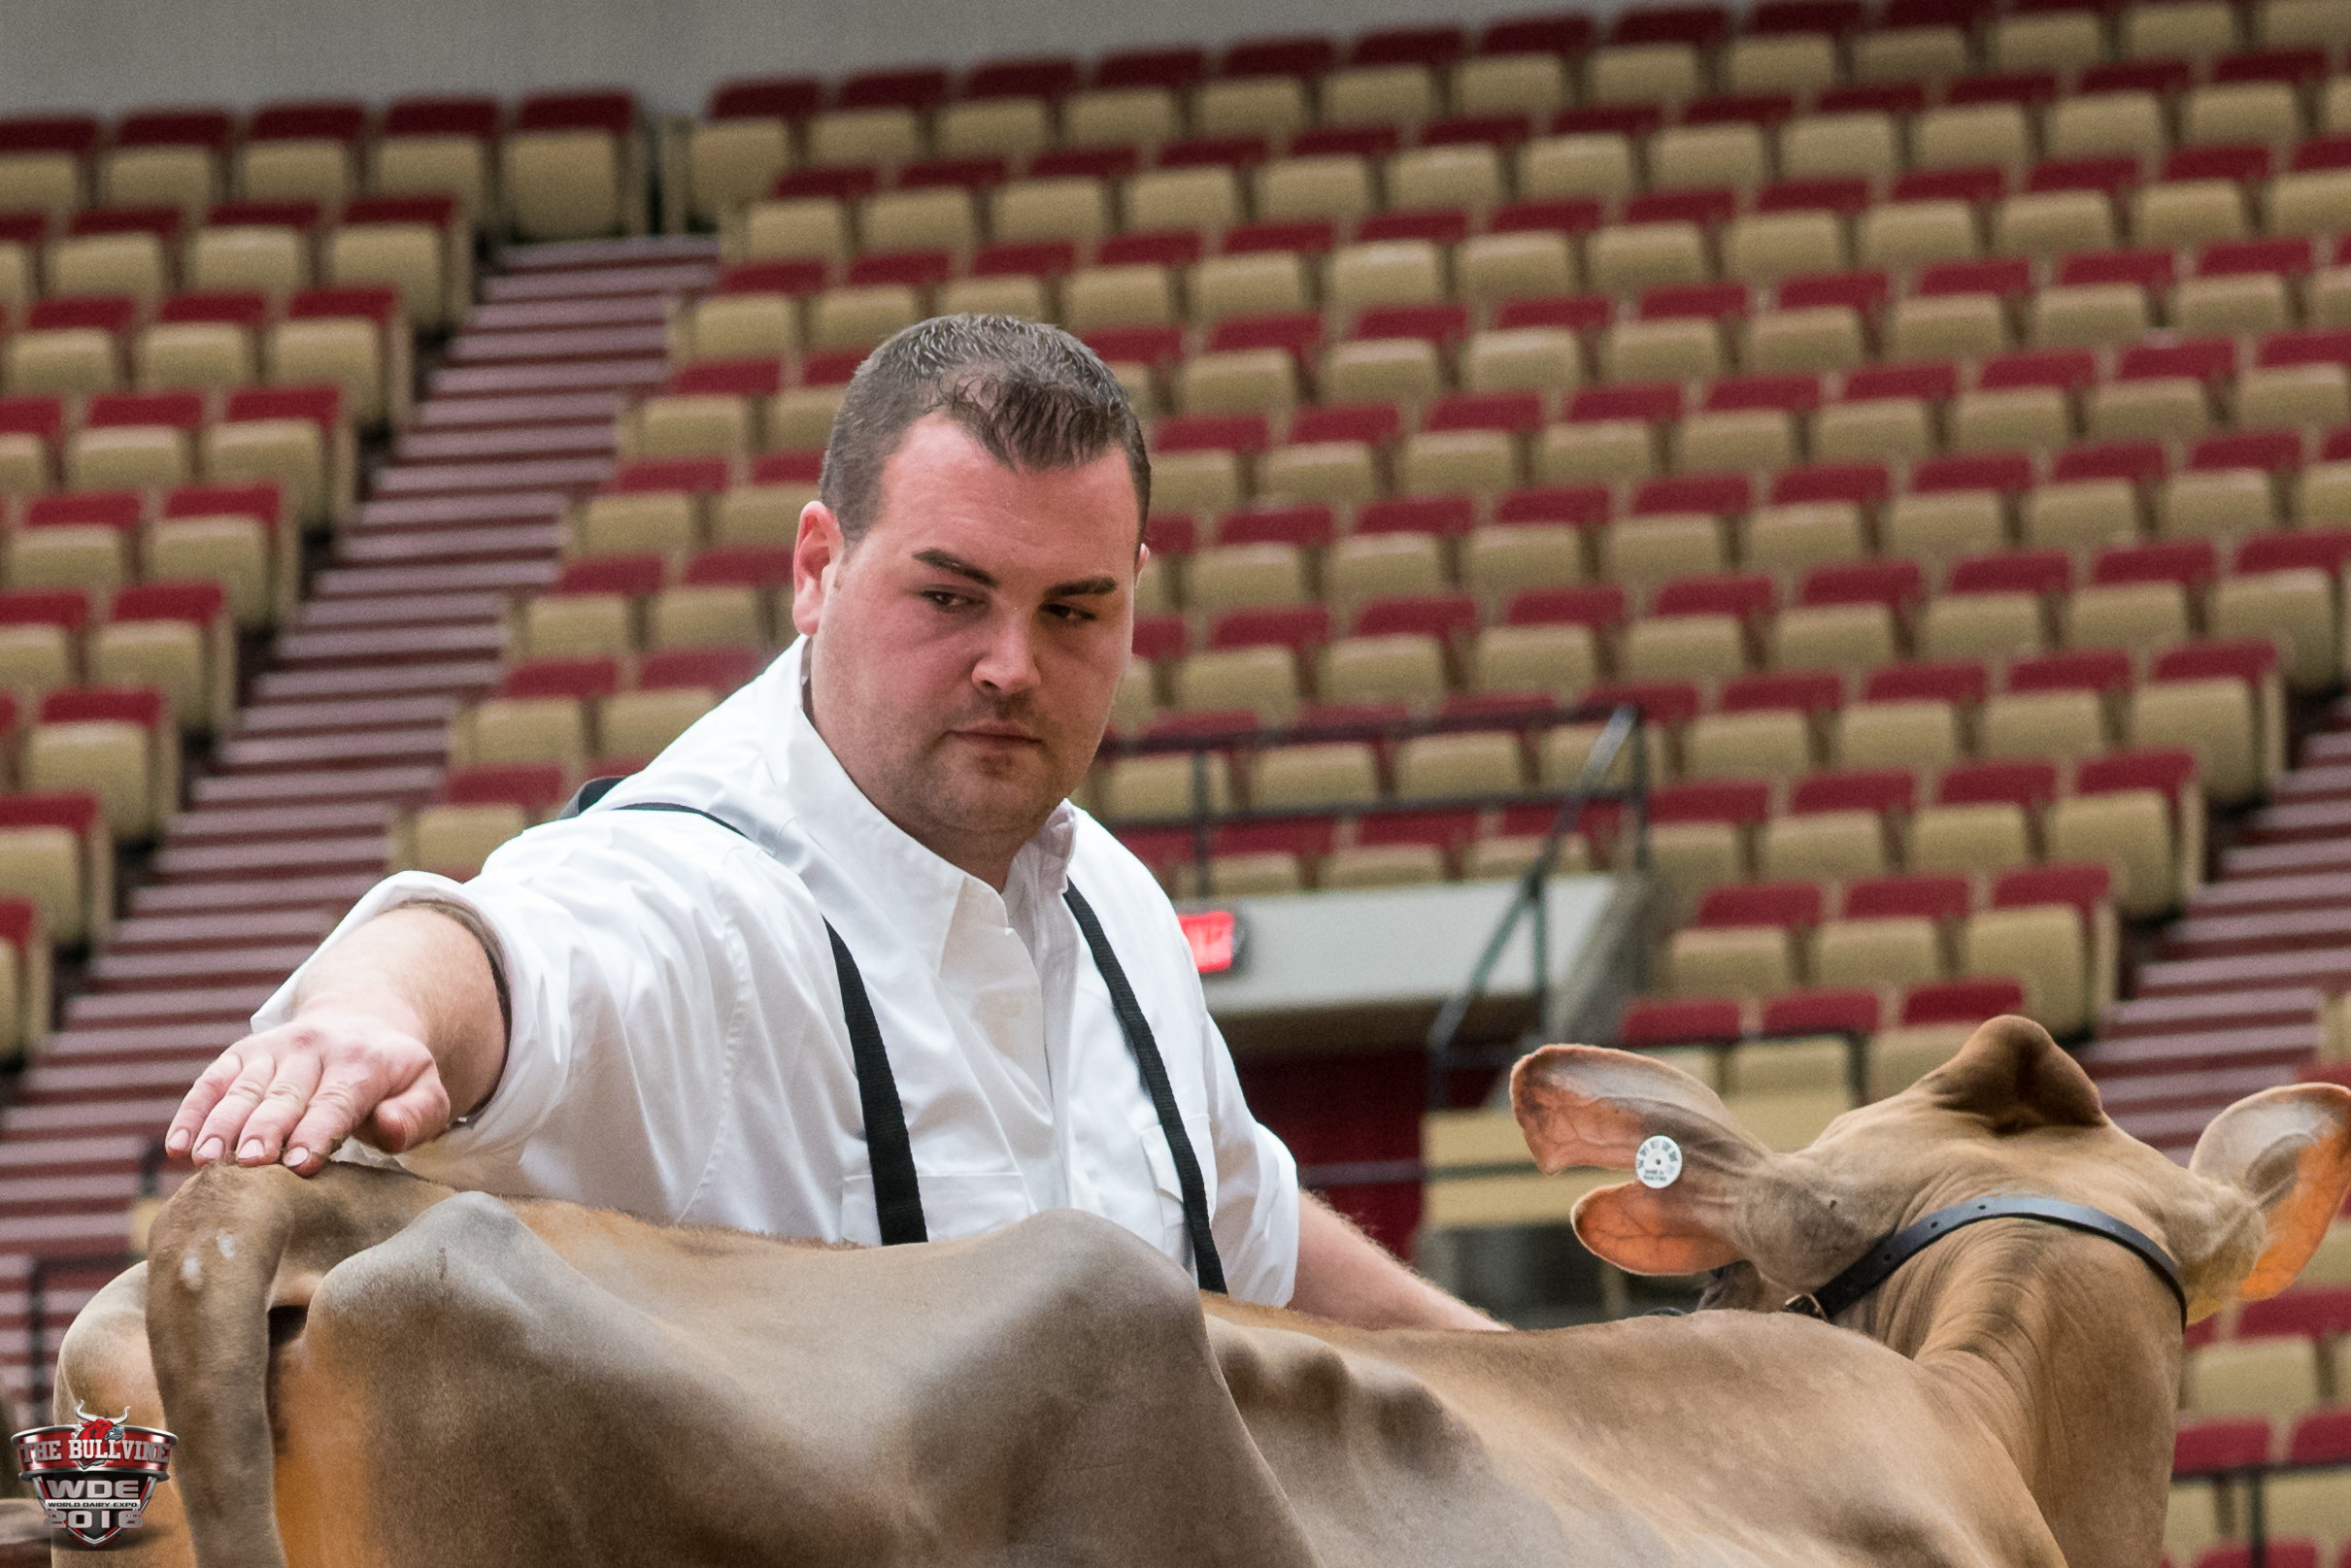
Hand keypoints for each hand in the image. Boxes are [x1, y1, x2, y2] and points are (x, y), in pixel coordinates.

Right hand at [163, 1004, 456, 1176]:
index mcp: (362, 1061)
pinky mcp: (241, 1055)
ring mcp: (272, 1049)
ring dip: (221, 1127)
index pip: (336, 1101)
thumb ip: (415, 1114)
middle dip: (264, 1131)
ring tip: (205, 1162)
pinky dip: (192, 1114)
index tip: (297, 1166)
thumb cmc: (395, 1081)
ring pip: (242, 1090)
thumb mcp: (426, 1093)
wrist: (363, 1026)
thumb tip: (389, 1129)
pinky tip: (179, 1147)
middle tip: (246, 1166)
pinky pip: (211, 1083)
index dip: (316, 1133)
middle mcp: (313, 1048)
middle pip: (283, 1097)